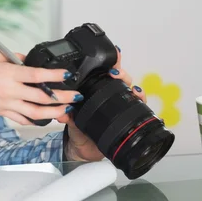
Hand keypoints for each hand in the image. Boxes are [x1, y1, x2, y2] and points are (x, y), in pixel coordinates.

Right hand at [0, 49, 82, 123]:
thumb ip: (12, 56)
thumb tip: (27, 59)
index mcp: (6, 73)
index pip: (36, 74)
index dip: (55, 75)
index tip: (68, 74)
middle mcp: (8, 90)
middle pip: (41, 97)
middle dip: (62, 97)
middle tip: (76, 96)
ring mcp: (5, 104)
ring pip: (36, 112)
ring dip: (54, 112)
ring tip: (67, 110)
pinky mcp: (2, 113)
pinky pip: (23, 118)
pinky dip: (36, 119)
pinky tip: (47, 118)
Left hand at [56, 47, 146, 161]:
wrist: (84, 148)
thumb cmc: (78, 129)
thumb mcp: (70, 120)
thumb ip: (66, 115)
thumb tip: (62, 112)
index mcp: (94, 89)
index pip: (104, 71)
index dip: (111, 60)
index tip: (115, 52)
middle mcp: (108, 94)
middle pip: (119, 76)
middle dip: (120, 71)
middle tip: (115, 72)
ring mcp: (119, 103)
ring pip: (130, 87)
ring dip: (130, 83)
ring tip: (127, 84)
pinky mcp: (127, 115)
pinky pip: (137, 104)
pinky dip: (140, 98)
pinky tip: (137, 95)